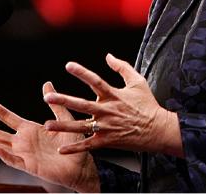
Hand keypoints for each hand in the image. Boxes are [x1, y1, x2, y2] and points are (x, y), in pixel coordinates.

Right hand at [0, 82, 99, 191]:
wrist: (81, 163)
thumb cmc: (72, 142)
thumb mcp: (63, 118)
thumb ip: (54, 103)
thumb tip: (46, 84)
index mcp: (29, 129)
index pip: (7, 117)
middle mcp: (23, 141)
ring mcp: (24, 154)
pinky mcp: (29, 166)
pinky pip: (14, 160)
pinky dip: (3, 154)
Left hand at [43, 53, 182, 157]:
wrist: (157, 129)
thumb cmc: (147, 104)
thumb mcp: (138, 81)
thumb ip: (122, 67)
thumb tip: (108, 56)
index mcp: (113, 95)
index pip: (95, 81)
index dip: (82, 72)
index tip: (68, 65)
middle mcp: (107, 110)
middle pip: (82, 104)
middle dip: (64, 101)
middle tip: (48, 98)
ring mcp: (106, 127)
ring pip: (81, 126)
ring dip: (63, 126)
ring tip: (47, 125)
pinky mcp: (107, 141)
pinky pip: (88, 145)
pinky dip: (75, 148)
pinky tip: (61, 150)